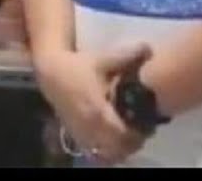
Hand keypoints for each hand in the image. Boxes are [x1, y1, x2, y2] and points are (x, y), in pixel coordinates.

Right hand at [33, 43, 151, 165]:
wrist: (51, 72)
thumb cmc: (78, 65)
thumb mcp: (102, 59)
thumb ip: (127, 55)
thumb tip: (150, 48)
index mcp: (99, 110)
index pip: (123, 134)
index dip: (138, 134)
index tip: (147, 125)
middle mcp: (90, 126)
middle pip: (117, 148)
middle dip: (132, 143)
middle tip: (141, 132)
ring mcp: (81, 132)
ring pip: (105, 153)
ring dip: (119, 149)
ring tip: (128, 137)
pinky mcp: (75, 134)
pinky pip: (93, 152)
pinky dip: (105, 151)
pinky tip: (112, 141)